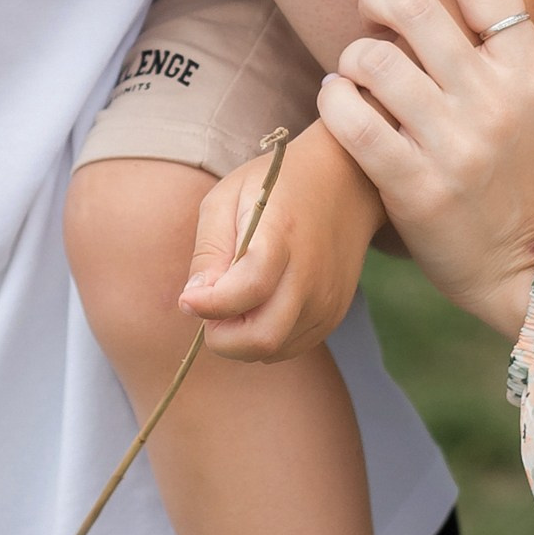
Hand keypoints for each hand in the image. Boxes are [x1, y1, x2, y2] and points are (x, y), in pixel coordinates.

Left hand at [179, 124, 384, 363]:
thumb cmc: (276, 187)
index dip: (209, 305)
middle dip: (222, 338)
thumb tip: (193, 301)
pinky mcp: (334, 315)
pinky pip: (289, 347)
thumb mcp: (227, 198)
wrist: (345, 183)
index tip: (188, 299)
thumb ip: (208, 251)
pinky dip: (265, 338)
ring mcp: (327, 300)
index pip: (247, 289)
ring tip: (237, 301)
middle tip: (211, 309)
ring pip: (273, 351)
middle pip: (262, 339)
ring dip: (242, 339)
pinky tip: (260, 305)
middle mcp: (310, 275)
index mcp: (280, 236)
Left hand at [318, 0, 533, 339]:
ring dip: (353, 56)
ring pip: (373, 61)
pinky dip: (334, 102)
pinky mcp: (413, 187)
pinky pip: (352, 122)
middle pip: (412, 10)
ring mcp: (452, 144)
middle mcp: (493, 100)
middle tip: (374, 12)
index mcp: (533, 73)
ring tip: (359, 71)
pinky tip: (340, 103)